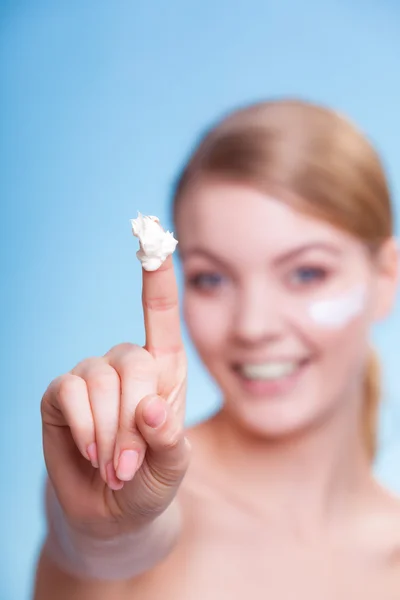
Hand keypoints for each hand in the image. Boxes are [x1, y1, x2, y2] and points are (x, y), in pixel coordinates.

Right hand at [41, 256, 188, 536]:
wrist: (112, 511)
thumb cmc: (150, 482)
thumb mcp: (171, 467)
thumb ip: (169, 442)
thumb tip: (152, 410)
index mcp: (164, 370)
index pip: (162, 314)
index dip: (157, 276)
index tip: (153, 233)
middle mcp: (128, 363)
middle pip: (135, 360)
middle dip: (135, 419)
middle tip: (132, 464)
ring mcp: (92, 375)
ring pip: (101, 379)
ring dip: (109, 431)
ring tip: (115, 466)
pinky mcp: (61, 392)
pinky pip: (70, 392)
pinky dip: (85, 428)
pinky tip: (90, 452)